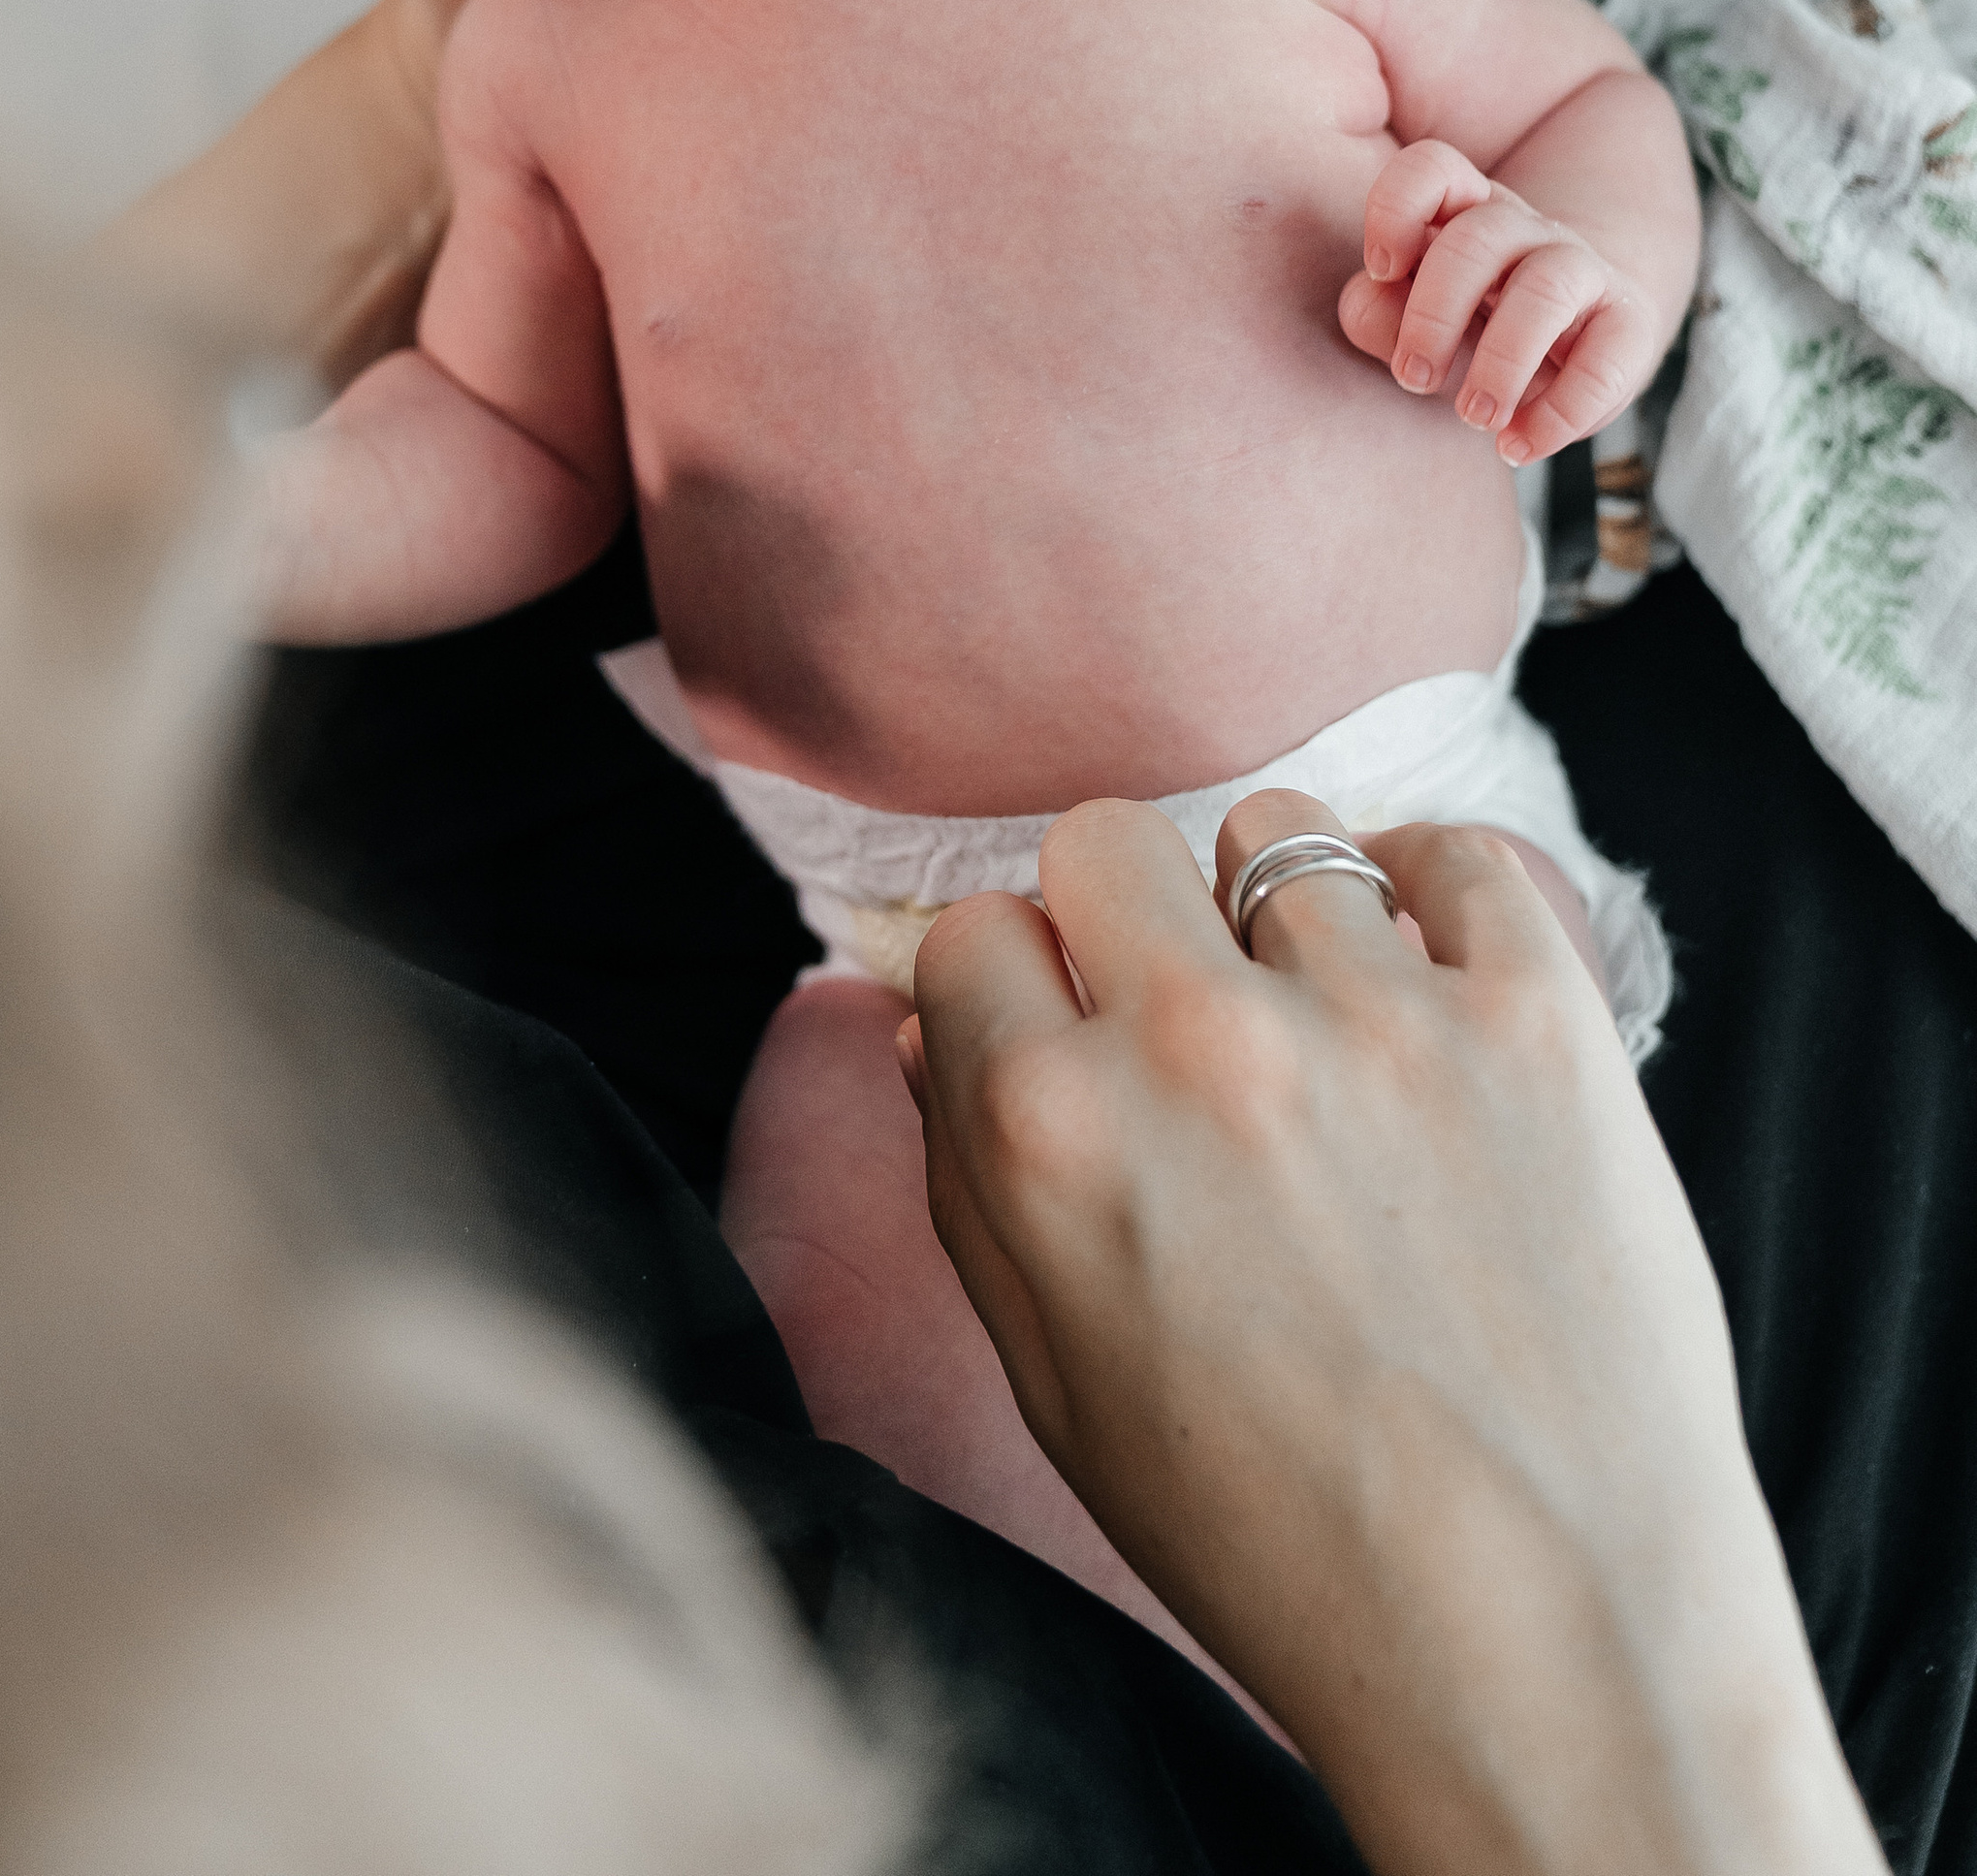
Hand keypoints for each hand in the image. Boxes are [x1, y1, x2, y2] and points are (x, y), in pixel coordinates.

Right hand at [900, 794, 1877, 1875]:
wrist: (1548, 1647)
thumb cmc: (1288, 1548)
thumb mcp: (1061, 1391)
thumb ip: (971, 1189)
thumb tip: (934, 1026)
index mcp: (1050, 1132)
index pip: (974, 932)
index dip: (1019, 991)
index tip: (1069, 1039)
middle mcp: (1195, 1042)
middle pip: (1106, 840)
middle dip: (1126, 919)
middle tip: (1186, 1021)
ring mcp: (1376, 1016)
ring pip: (1277, 834)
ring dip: (1282, 917)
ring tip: (1329, 1032)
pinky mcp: (1535, 1019)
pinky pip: (1458, 857)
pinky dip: (1438, 896)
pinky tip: (1433, 986)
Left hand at [1337, 140, 1661, 467]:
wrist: (1572, 345)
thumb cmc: (1471, 330)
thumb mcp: (1416, 321)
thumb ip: (1377, 312)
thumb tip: (1372, 302)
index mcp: (1463, 211)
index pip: (1432, 169)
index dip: (1397, 207)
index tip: (1382, 268)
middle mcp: (1523, 230)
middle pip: (1476, 239)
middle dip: (1434, 315)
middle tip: (1414, 379)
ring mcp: (1581, 270)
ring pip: (1545, 288)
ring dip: (1501, 361)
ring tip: (1474, 418)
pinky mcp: (1629, 325)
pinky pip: (1607, 360)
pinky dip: (1560, 412)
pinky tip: (1519, 445)